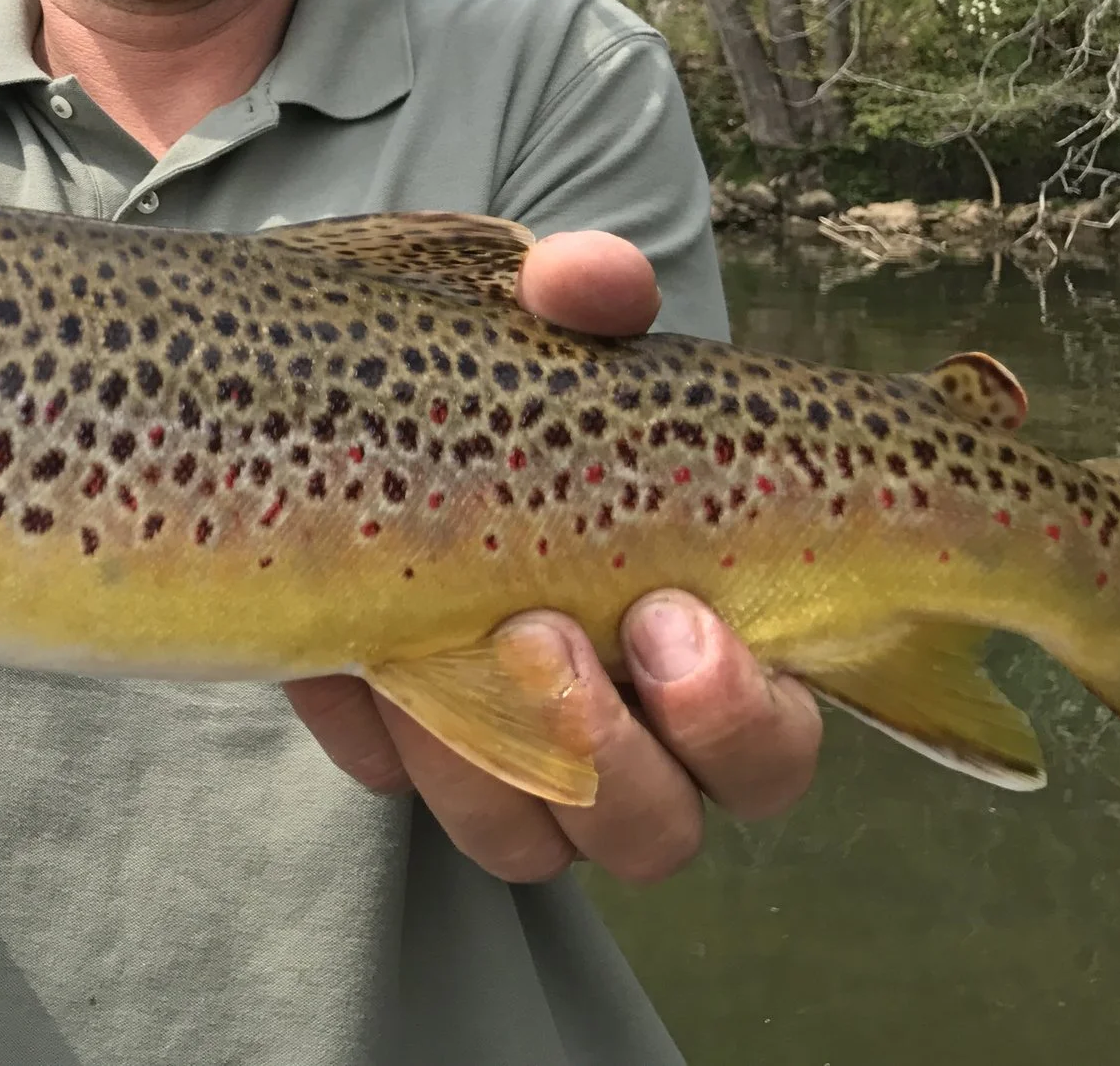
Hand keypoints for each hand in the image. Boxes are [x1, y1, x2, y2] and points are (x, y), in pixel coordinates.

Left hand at [283, 232, 823, 885]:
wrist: (349, 393)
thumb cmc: (503, 368)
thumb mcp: (545, 319)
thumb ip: (579, 293)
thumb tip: (590, 278)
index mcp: (706, 641)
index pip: (770, 746)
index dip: (739, 718)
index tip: (672, 618)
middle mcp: (618, 726)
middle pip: (659, 828)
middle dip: (616, 755)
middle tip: (547, 634)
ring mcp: (500, 747)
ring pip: (528, 841)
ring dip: (493, 764)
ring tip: (450, 645)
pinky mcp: (392, 736)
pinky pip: (397, 786)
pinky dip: (381, 726)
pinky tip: (354, 647)